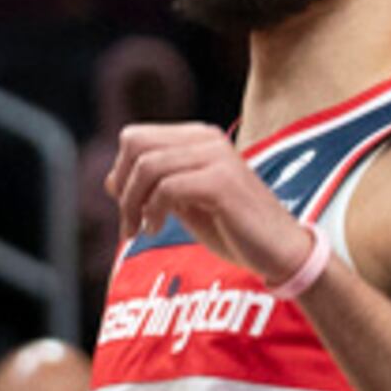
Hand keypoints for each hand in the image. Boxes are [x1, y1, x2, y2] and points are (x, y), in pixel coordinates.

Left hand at [107, 123, 310, 286]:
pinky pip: (168, 187)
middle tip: (129, 220)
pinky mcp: (223, 182)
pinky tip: (157, 229)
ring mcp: (217, 157)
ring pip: (148, 166)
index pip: (135, 137)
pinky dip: (152, 210)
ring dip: (132, 203)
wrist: (280, 252)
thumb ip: (153, 185)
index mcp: (198, 137)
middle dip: (123, 186)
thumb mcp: (184, 202)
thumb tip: (110, 180)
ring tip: (139, 229)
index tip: (126, 205)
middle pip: (136, 145)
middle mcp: (207, 139)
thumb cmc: (232, 228)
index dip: (121, 171)